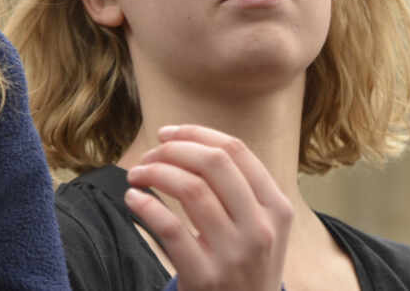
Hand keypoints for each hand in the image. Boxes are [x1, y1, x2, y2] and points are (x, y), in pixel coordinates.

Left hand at [124, 124, 292, 290]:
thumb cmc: (245, 266)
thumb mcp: (262, 227)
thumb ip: (240, 189)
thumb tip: (186, 141)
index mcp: (276, 208)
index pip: (236, 151)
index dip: (195, 133)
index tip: (167, 134)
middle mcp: (261, 228)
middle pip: (213, 162)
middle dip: (172, 149)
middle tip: (148, 156)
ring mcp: (235, 255)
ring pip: (190, 189)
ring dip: (153, 173)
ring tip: (136, 176)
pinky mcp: (206, 277)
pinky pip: (169, 227)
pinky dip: (145, 205)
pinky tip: (133, 199)